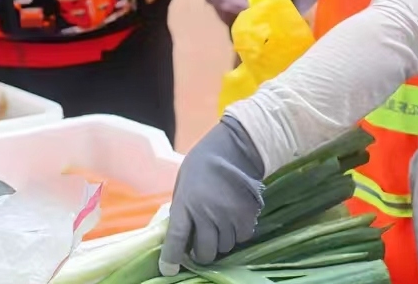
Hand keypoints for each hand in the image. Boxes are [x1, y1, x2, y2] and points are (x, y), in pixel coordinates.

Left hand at [159, 116, 265, 274]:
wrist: (234, 148)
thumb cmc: (203, 165)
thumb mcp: (183, 185)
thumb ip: (182, 210)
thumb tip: (181, 236)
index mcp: (185, 204)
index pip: (176, 239)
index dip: (171, 258)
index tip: (168, 270)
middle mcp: (207, 213)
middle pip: (205, 252)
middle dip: (202, 252)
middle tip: (202, 243)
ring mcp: (228, 216)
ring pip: (225, 247)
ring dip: (221, 241)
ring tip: (220, 224)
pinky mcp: (248, 216)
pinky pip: (242, 238)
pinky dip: (238, 234)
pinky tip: (234, 219)